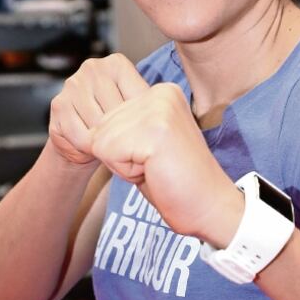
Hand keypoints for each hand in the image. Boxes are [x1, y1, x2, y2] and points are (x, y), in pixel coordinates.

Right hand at [48, 54, 149, 166]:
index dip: (139, 121)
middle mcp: (93, 67)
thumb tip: (167, 107)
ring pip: (98, 124)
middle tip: (121, 140)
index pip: (136, 97)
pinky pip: (79, 133)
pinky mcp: (59, 103)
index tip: (139, 129)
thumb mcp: (137, 110)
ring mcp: (73, 83)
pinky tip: (90, 143)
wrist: (85, 141)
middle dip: (121, 132)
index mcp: (117, 64)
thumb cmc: (117, 123)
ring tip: (106, 141)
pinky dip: (87, 145)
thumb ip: (149, 104)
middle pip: (116, 111)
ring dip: (103, 141)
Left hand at [89, 81, 243, 243]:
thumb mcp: (148, 143)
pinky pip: (107, 152)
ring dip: (122, 165)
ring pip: (101, 140)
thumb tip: (90, 126)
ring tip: (156, 168)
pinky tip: (154, 172)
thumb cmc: (178, 182)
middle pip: (100, 127)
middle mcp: (160, 93)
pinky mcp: (152, 130)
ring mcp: (157, 109)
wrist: (210, 206)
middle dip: (119, 155)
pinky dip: (125, 172)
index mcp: (161, 93)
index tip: (155, 158)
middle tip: (156, 166)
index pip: (107, 117)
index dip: (121, 148)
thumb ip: (126, 125)